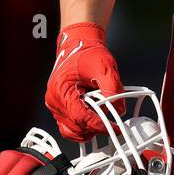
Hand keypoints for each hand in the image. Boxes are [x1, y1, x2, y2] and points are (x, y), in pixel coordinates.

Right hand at [45, 22, 123, 140]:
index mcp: (60, 89)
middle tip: (112, 122)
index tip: (113, 128)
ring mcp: (55, 105)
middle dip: (95, 127)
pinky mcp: (59, 107)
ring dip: (89, 128)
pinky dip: (83, 127)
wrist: (77, 44)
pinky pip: (69, 126)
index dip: (98, 125)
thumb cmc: (86, 52)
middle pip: (76, 126)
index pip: (80, 117)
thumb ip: (113, 88)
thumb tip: (119, 109)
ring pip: (72, 130)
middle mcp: (54, 99)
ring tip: (103, 117)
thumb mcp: (104, 66)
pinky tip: (94, 120)